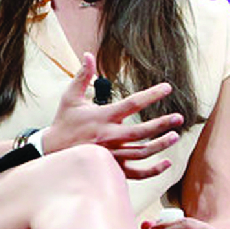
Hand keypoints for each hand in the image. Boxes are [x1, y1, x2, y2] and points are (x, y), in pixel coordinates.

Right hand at [45, 52, 185, 178]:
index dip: (151, 95)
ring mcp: (112, 154)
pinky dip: (153, 170)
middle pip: (141, 131)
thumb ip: (82, 76)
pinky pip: (136, 173)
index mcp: (102, 117)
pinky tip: (166, 163)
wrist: (51, 151)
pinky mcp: (112, 167)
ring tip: (175, 136)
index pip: (132, 103)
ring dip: (160, 145)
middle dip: (162, 124)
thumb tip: (88, 55)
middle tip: (179, 118)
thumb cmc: (64, 122)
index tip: (167, 88)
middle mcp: (109, 136)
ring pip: (141, 152)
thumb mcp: (70, 97)